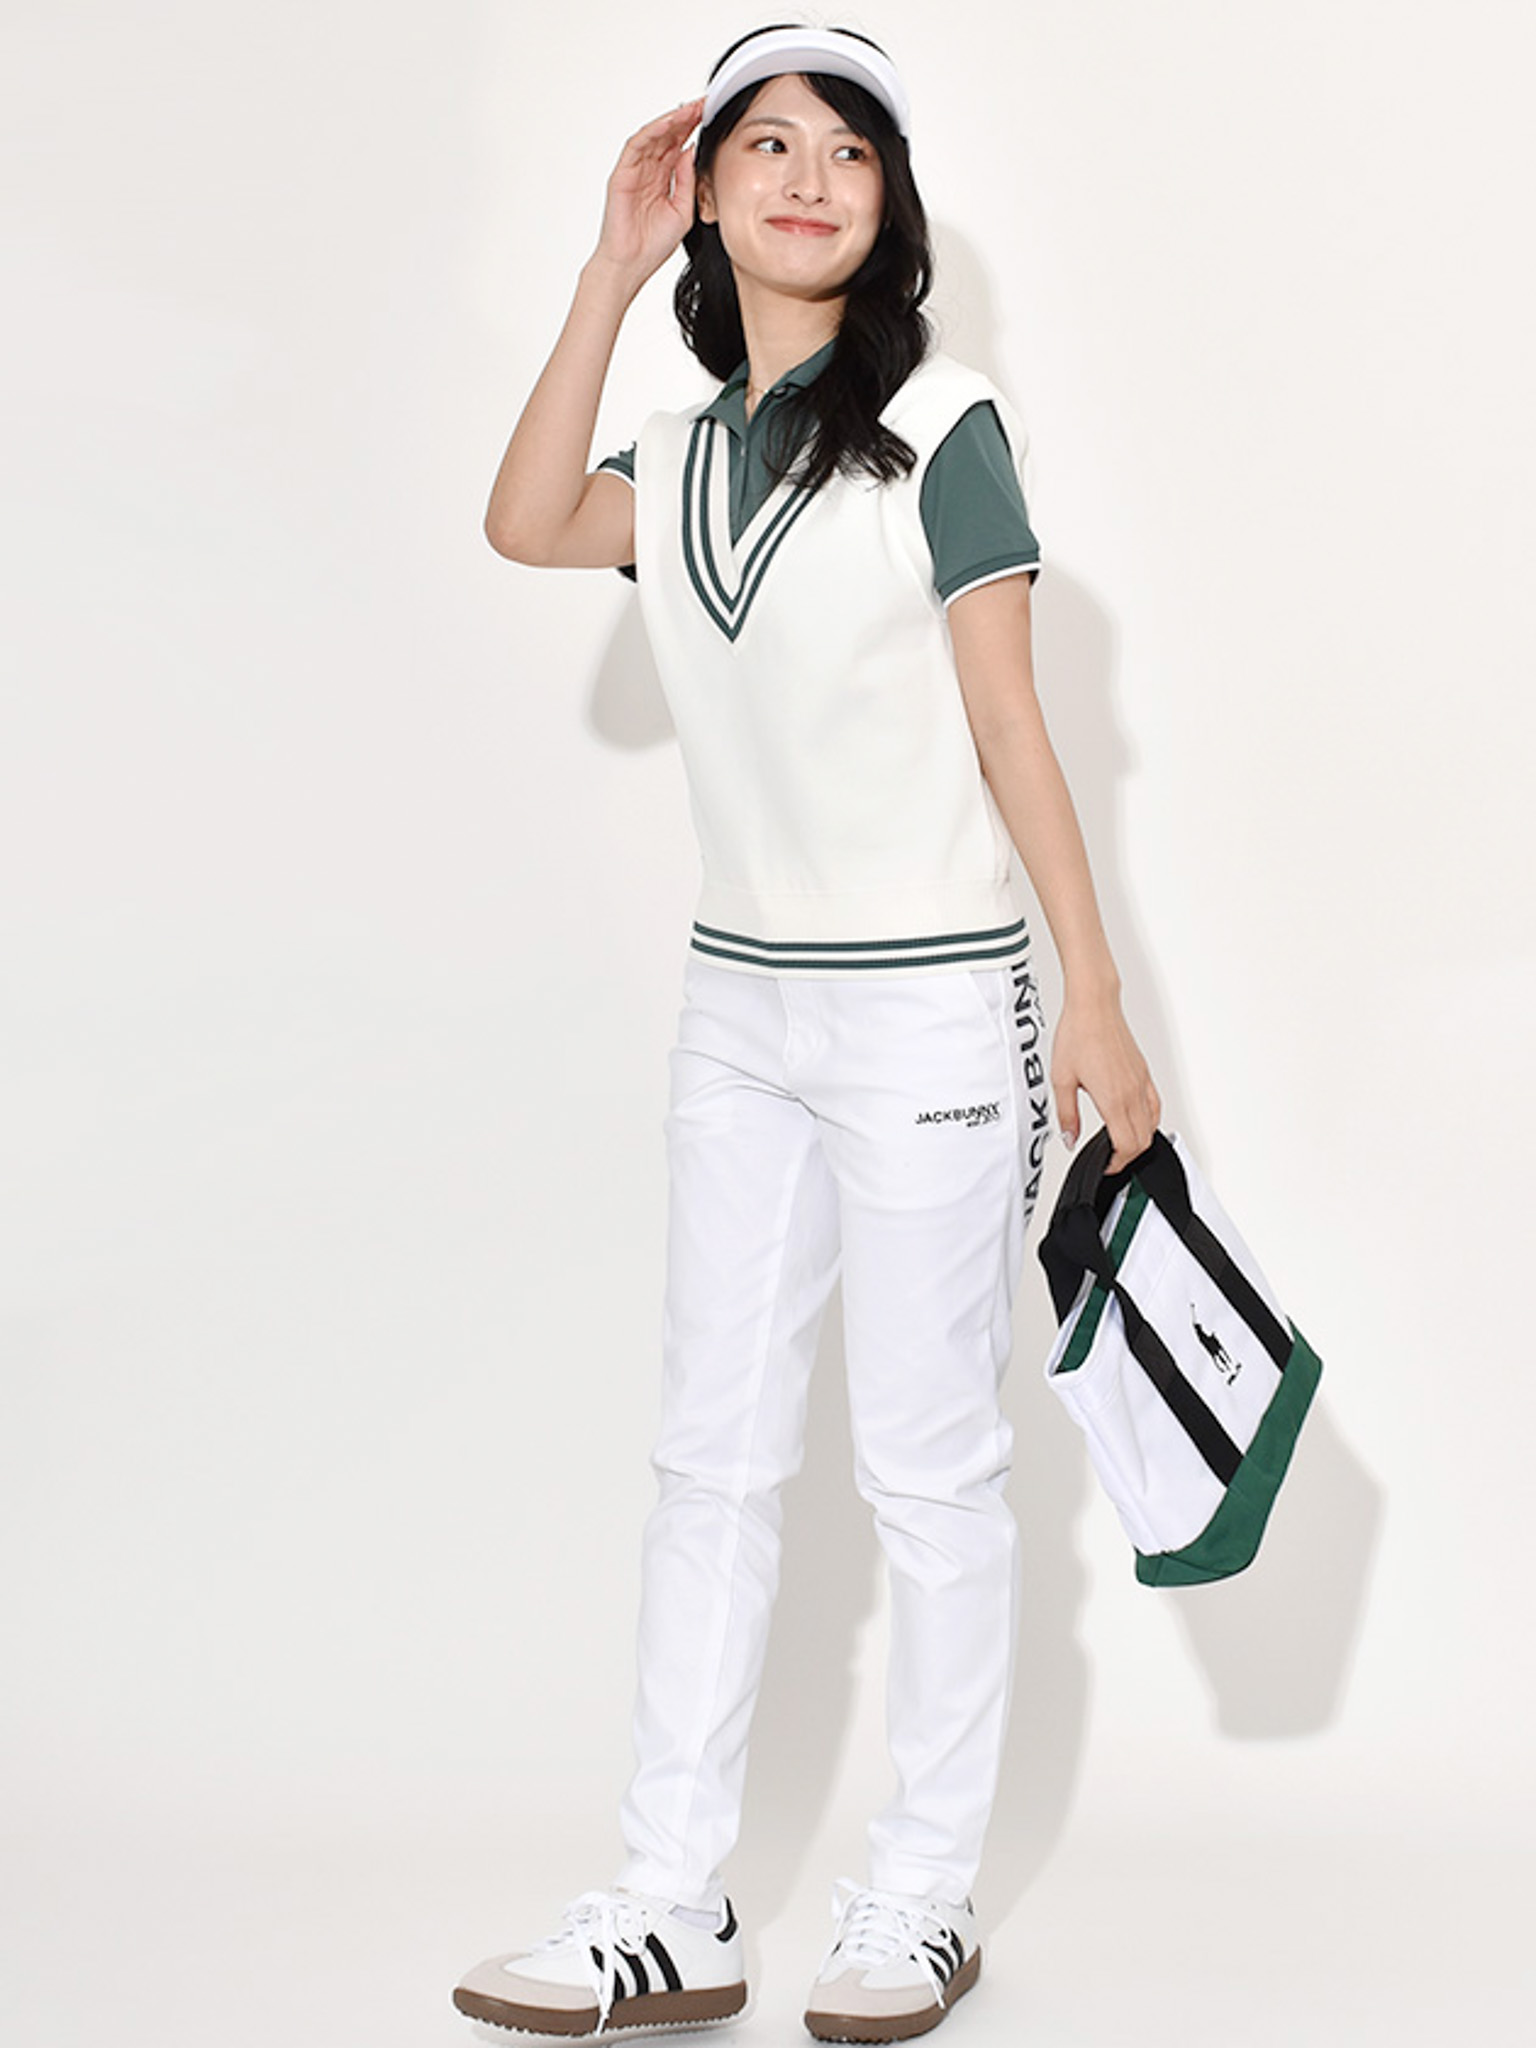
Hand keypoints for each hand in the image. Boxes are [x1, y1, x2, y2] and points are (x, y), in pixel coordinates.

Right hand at [591, 98, 704, 289]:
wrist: (632, 265)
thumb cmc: (653, 245)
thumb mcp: (683, 210)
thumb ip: (687, 180)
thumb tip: (693, 151)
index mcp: (664, 179)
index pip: (680, 146)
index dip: (695, 129)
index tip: (713, 116)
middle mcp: (649, 171)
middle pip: (668, 136)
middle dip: (687, 118)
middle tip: (705, 103)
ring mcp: (635, 171)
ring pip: (654, 136)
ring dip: (672, 120)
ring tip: (690, 109)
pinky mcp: (622, 175)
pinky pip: (637, 146)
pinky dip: (652, 132)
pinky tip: (668, 124)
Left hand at [1051, 987, 1160, 1171]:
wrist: (1094, 1006)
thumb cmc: (1078, 1035)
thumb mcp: (1061, 1080)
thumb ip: (1067, 1115)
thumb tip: (1069, 1138)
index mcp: (1113, 1099)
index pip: (1126, 1145)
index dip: (1117, 1162)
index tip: (1106, 1164)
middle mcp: (1132, 1093)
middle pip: (1143, 1140)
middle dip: (1128, 1156)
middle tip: (1111, 1158)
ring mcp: (1140, 1082)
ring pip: (1152, 1124)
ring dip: (1139, 1139)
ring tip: (1121, 1142)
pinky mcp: (1143, 1073)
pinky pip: (1154, 1104)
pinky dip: (1149, 1120)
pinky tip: (1136, 1119)